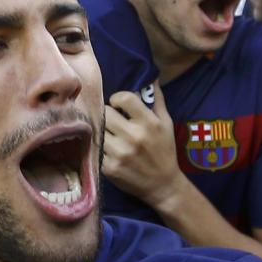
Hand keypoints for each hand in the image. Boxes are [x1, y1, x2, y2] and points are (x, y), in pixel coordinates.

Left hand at [102, 86, 181, 209]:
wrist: (163, 185)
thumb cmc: (164, 151)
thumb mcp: (166, 124)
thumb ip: (157, 100)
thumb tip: (151, 77)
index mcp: (149, 123)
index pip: (123, 98)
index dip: (117, 99)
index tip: (118, 105)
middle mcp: (134, 136)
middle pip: (105, 113)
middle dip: (107, 115)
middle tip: (111, 121)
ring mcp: (120, 153)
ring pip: (98, 131)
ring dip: (101, 131)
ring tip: (109, 135)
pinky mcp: (109, 167)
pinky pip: (95, 149)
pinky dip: (99, 148)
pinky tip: (107, 150)